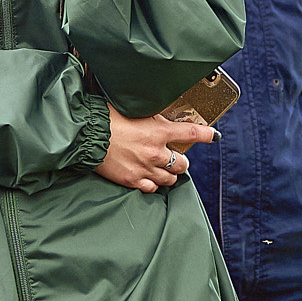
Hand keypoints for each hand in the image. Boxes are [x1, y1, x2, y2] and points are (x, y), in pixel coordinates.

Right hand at [98, 106, 217, 192]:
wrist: (87, 136)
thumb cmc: (108, 118)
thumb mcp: (135, 112)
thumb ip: (153, 119)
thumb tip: (162, 120)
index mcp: (158, 131)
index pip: (192, 133)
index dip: (207, 135)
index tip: (214, 136)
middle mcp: (156, 152)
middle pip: (183, 163)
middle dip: (181, 161)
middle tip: (174, 157)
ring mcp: (145, 168)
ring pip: (170, 179)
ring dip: (169, 174)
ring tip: (162, 169)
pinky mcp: (133, 180)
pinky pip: (152, 189)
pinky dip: (153, 184)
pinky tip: (149, 178)